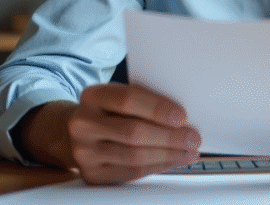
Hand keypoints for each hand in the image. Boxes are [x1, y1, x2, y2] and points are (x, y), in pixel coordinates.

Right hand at [19, 83, 200, 183]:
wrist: (77, 132)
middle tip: (193, 138)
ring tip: (189, 151)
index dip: (157, 108)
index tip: (182, 116)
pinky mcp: (92, 174)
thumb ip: (144, 101)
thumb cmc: (109, 111)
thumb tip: (183, 116)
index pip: (128, 99)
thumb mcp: (118, 96)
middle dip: (169, 137)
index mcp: (92, 96)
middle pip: (133, 132)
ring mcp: (84, 152)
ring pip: (134, 157)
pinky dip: (157, 167)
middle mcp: (83, 123)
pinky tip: (173, 160)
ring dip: (168, 155)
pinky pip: (131, 173)